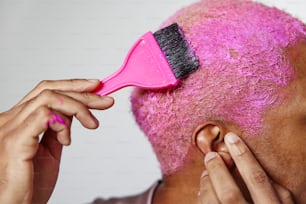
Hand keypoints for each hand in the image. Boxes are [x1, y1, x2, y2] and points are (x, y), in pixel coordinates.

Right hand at [0, 79, 113, 203]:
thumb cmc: (30, 185)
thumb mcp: (49, 151)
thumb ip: (57, 129)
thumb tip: (72, 113)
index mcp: (17, 120)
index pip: (44, 91)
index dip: (71, 85)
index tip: (95, 87)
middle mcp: (10, 120)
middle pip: (49, 91)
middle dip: (83, 93)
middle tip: (106, 101)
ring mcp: (10, 129)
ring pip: (49, 98)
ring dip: (78, 107)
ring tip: (92, 123)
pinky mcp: (15, 141)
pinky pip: (44, 116)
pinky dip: (63, 123)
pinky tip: (67, 140)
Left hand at [197, 132, 293, 203]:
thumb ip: (278, 194)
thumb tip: (254, 167)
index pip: (258, 181)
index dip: (243, 156)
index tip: (231, 138)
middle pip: (230, 193)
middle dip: (218, 170)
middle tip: (211, 154)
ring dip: (206, 185)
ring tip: (206, 172)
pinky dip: (202, 200)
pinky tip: (204, 191)